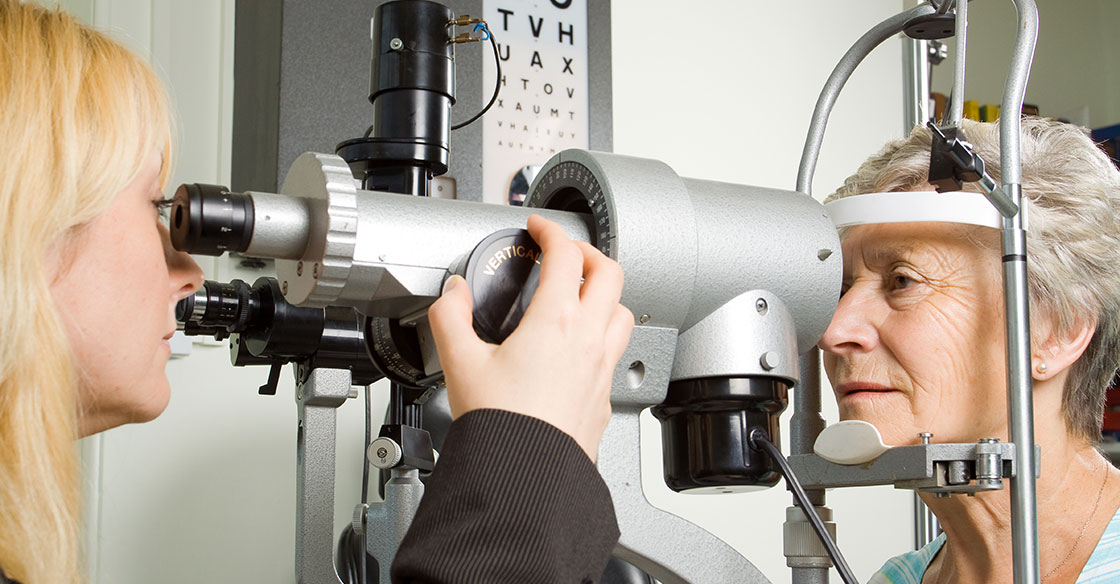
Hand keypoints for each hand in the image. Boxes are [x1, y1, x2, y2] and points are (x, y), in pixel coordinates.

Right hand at [427, 214, 633, 461]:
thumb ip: (450, 318)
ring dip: (605, 293)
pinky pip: (616, 351)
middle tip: (565, 253)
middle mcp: (589, 340)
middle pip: (609, 272)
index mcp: (557, 321)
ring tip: (581, 294)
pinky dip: (604, 334)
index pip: (567, 254)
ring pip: (623, 311)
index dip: (552, 231)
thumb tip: (452, 294)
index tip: (539, 229)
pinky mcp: (604, 395)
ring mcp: (603, 367)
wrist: (525, 478)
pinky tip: (580, 346)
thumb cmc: (502, 426)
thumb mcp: (460, 362)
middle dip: (587, 253)